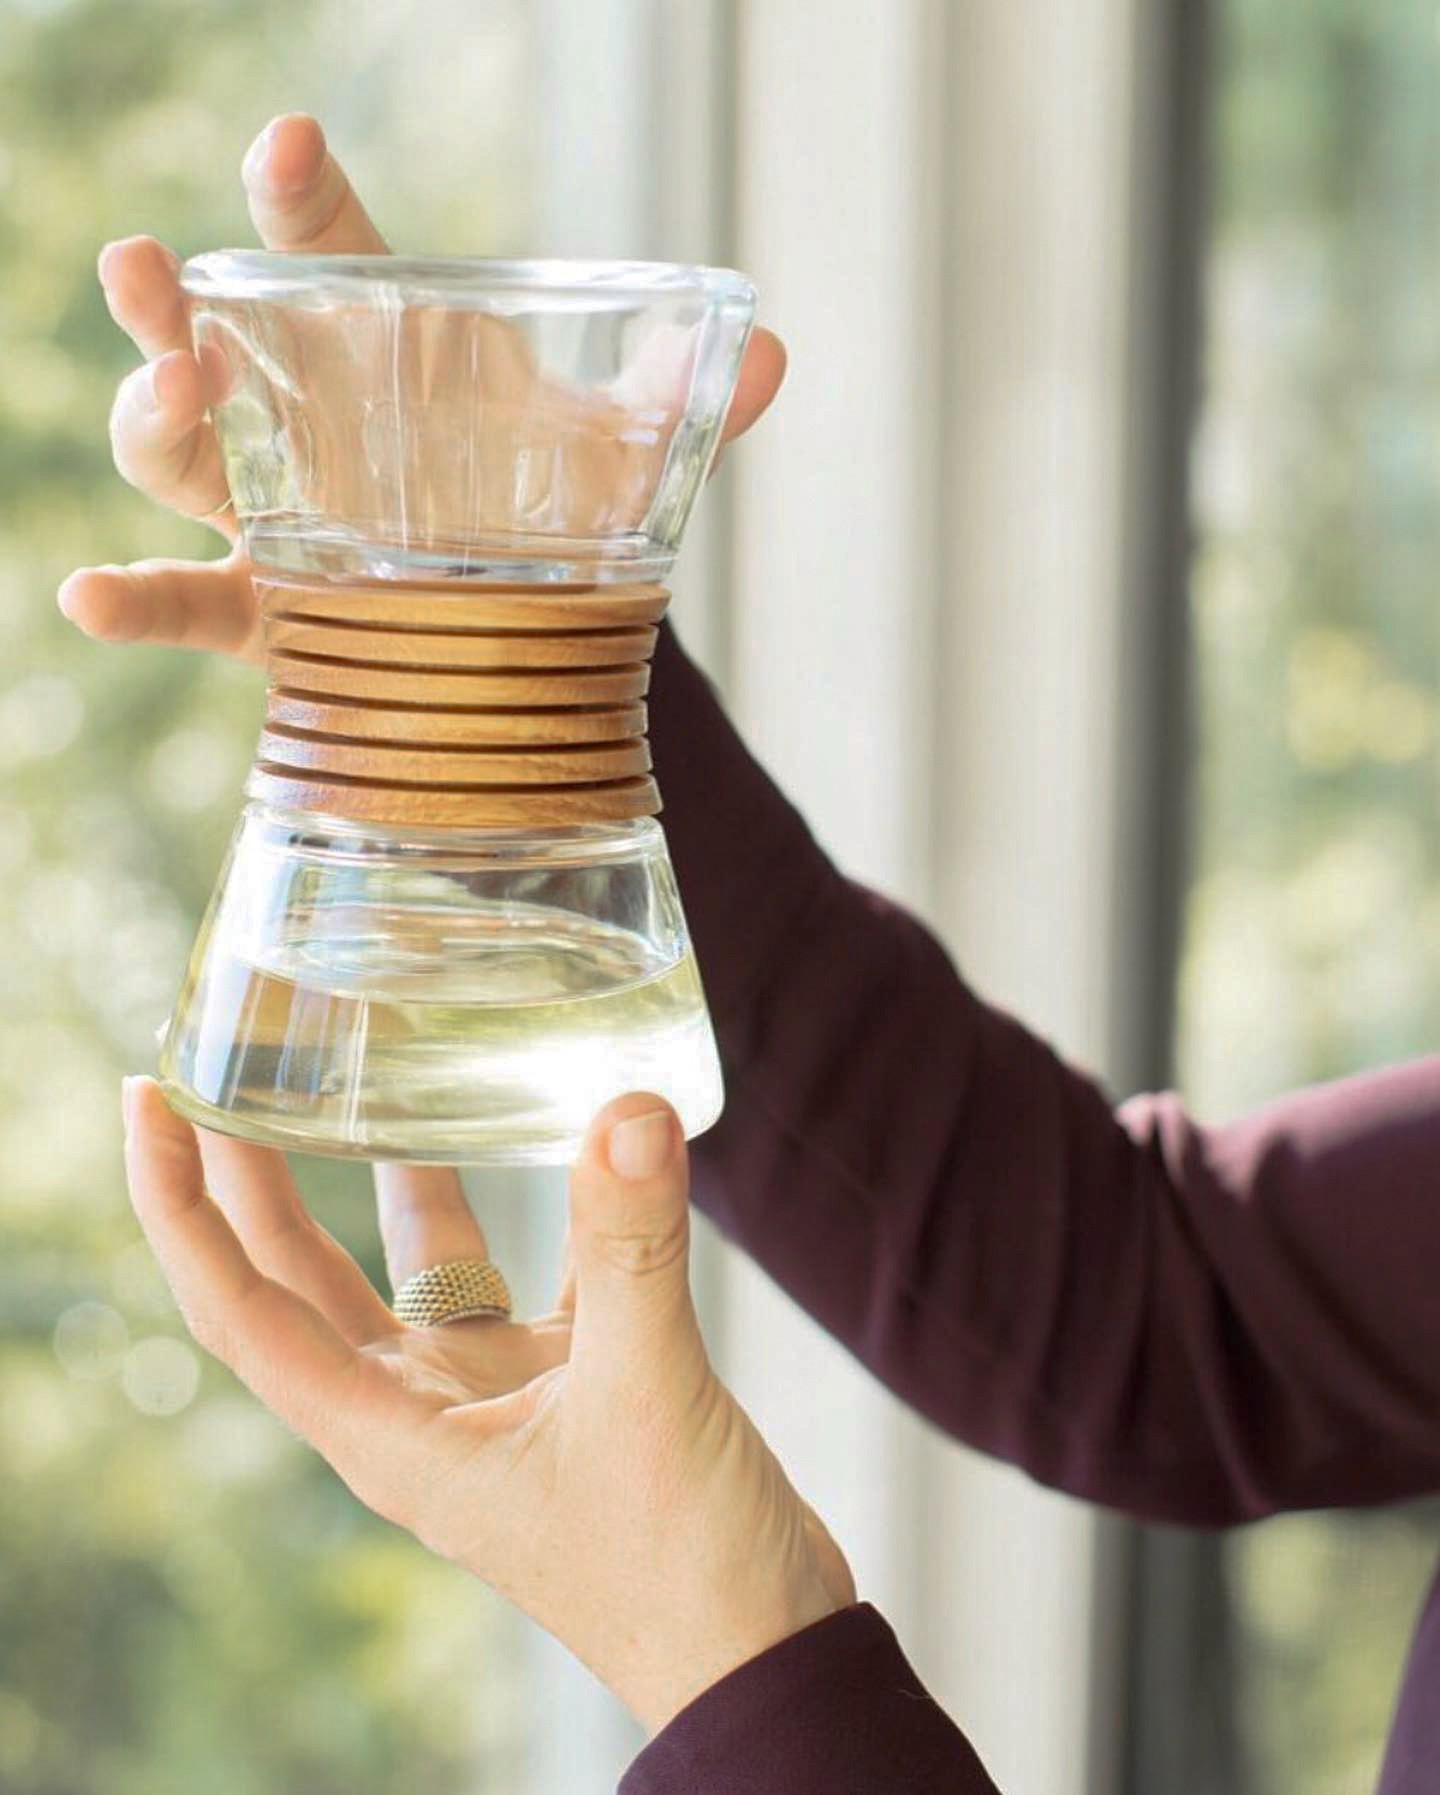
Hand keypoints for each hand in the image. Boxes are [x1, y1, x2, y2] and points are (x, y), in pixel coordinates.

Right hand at [57, 113, 787, 663]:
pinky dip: (135, 600)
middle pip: (216, 343)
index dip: (295, 199)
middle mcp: (314, 424)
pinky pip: (187, 602)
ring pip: (183, 458)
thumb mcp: (615, 460)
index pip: (329, 254)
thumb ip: (681, 405)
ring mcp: (278, 518)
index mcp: (390, 355)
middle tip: (152, 267)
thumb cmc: (547, 520)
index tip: (285, 148)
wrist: (526, 639)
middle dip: (173, 304)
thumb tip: (774, 351)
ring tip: (171, 400)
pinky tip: (87, 599)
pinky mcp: (266, 615)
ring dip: (154, 419)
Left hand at [120, 1077, 854, 1732]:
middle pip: (302, 1276)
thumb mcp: (643, 1397)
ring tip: (369, 1078)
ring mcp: (490, 1397)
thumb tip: (624, 1112)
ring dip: (388, 1176)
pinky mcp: (565, 1384)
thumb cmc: (676, 1569)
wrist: (760, 1652)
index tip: (151, 1101)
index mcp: (390, 1434)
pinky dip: (542, 1207)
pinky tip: (564, 1138)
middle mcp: (419, 1411)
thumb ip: (631, 1248)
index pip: (242, 1309)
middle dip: (257, 1175)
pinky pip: (531, 1273)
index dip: (181, 1206)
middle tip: (234, 1067)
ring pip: (413, 1269)